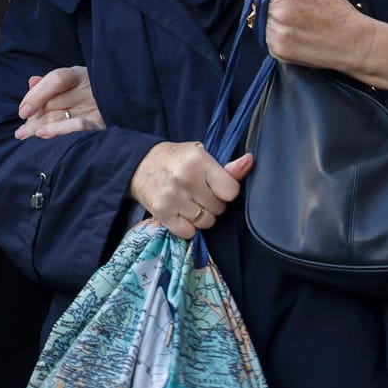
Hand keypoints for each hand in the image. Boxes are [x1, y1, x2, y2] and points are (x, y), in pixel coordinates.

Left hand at [15, 66, 103, 138]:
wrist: (117, 101)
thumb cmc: (85, 94)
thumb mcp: (69, 85)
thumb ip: (48, 84)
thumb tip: (32, 82)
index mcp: (79, 75)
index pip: (57, 79)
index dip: (37, 95)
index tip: (22, 112)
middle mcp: (89, 89)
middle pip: (55, 102)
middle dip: (34, 118)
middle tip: (20, 132)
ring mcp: (97, 107)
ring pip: (62, 116)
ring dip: (39, 127)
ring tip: (24, 135)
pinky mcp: (102, 124)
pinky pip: (81, 126)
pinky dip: (60, 130)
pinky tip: (43, 134)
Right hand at [129, 141, 253, 239]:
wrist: (138, 164)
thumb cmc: (176, 159)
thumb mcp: (200, 154)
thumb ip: (226, 165)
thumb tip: (249, 162)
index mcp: (198, 161)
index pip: (231, 191)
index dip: (227, 191)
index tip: (217, 186)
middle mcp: (185, 179)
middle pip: (219, 208)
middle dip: (214, 203)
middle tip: (200, 192)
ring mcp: (173, 198)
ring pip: (207, 222)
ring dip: (203, 216)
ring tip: (191, 202)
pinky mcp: (162, 213)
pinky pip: (189, 232)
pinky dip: (188, 227)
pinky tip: (182, 213)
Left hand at [245, 0, 387, 103]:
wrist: (353, 43)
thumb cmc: (335, 11)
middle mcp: (278, 15)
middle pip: (254, 9)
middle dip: (267, 9)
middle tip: (293, 13)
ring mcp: (277, 36)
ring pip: (260, 25)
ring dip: (271, 24)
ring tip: (297, 25)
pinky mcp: (278, 52)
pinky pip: (267, 41)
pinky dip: (277, 38)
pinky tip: (297, 36)